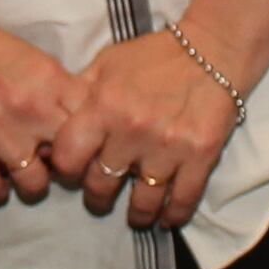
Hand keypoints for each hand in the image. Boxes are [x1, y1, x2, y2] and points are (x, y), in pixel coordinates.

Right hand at [0, 0, 77, 206]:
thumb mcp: (33, 60)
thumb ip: (57, 92)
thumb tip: (76, 125)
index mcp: (51, 81)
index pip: (91, 124)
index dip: (90, 140)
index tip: (81, 146)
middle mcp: (31, 108)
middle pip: (70, 159)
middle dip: (65, 167)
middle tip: (53, 164)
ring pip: (34, 183)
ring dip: (30, 183)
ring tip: (23, 174)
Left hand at [47, 0, 268, 231]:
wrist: (213, 50)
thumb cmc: (154, 56)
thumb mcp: (107, 64)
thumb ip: (80, 94)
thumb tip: (55, 123)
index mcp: (103, 105)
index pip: (69, 157)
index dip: (66, 170)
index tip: (73, 173)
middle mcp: (132, 129)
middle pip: (102, 184)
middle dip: (98, 196)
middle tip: (101, 197)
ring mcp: (168, 146)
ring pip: (143, 201)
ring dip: (137, 214)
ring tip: (135, 216)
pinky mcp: (201, 156)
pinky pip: (183, 199)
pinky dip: (173, 215)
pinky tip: (167, 218)